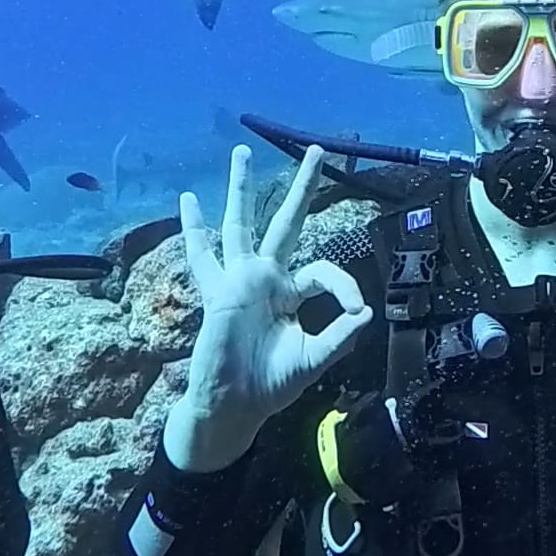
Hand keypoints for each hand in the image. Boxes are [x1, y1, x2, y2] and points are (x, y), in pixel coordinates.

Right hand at [165, 144, 371, 471]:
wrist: (234, 407)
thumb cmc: (271, 386)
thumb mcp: (313, 360)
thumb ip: (339, 337)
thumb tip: (367, 314)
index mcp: (293, 291)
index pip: (323, 270)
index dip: (345, 285)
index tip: (358, 310)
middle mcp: (268, 277)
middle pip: (287, 221)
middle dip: (300, 185)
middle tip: (315, 147)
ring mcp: (241, 280)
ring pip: (241, 224)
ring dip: (243, 188)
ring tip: (243, 151)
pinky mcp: (219, 292)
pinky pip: (202, 255)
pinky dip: (193, 229)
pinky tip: (188, 200)